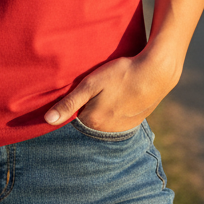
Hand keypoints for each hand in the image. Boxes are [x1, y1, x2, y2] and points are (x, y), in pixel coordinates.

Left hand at [43, 46, 181, 132]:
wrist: (155, 73)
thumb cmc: (120, 75)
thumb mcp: (91, 84)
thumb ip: (69, 103)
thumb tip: (48, 120)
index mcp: (93, 121)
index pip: (73, 117)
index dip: (72, 104)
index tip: (76, 91)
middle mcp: (107, 130)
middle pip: (89, 119)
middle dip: (88, 107)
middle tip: (95, 89)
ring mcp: (123, 128)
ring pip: (104, 120)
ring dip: (103, 109)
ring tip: (108, 92)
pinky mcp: (135, 122)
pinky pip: (118, 120)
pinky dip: (116, 110)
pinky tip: (119, 97)